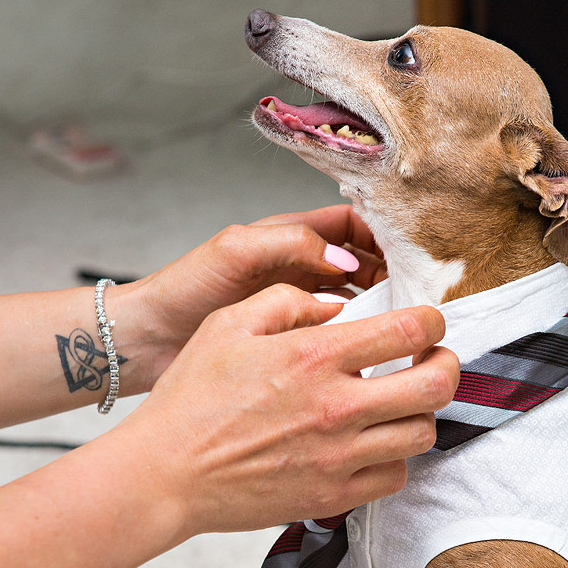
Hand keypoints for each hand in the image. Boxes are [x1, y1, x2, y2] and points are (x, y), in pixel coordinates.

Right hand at [117, 285, 458, 537]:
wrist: (164, 474)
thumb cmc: (190, 399)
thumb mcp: (227, 325)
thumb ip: (287, 301)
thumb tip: (335, 303)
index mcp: (314, 356)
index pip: (409, 330)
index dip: (432, 320)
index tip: (426, 323)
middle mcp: (336, 407)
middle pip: (435, 385)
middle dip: (447, 365)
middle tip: (434, 360)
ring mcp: (338, 457)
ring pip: (422, 433)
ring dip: (421, 413)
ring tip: (402, 404)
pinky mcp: (332, 495)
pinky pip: (394, 477)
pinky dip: (394, 458)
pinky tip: (374, 444)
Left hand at [119, 205, 386, 389]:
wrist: (151, 339)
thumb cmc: (184, 289)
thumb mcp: (235, 251)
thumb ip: (290, 243)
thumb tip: (345, 259)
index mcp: (290, 235)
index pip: (353, 222)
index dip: (383, 231)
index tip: (410, 251)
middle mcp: (300, 265)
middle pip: (364, 259)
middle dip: (393, 269)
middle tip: (417, 291)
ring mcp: (299, 301)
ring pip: (357, 295)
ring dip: (380, 303)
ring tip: (401, 319)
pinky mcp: (293, 336)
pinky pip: (338, 328)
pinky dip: (359, 333)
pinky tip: (371, 345)